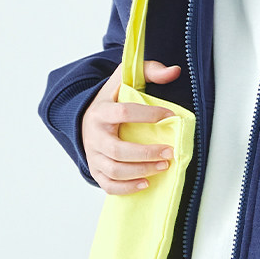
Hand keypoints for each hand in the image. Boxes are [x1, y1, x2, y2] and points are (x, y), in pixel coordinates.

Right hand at [82, 59, 182, 194]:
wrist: (85, 118)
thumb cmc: (112, 99)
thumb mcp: (125, 79)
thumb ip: (150, 70)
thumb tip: (174, 71)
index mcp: (102, 111)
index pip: (124, 113)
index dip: (149, 115)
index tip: (171, 116)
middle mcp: (94, 135)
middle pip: (118, 150)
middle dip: (146, 154)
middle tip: (170, 152)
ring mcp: (93, 155)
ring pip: (115, 170)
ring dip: (141, 171)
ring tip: (164, 166)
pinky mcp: (95, 169)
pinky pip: (108, 185)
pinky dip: (127, 188)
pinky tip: (146, 183)